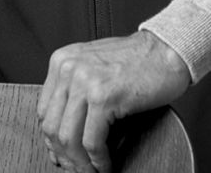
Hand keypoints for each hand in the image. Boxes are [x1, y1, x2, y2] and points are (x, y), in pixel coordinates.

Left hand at [36, 30, 189, 171]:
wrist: (166, 51)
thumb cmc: (136, 60)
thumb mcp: (93, 65)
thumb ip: (74, 87)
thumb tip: (63, 127)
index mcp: (62, 60)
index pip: (44, 111)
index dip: (52, 140)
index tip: (61, 155)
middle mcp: (69, 68)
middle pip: (52, 127)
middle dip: (64, 156)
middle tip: (76, 169)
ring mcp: (85, 81)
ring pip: (68, 138)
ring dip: (79, 163)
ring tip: (91, 171)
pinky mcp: (103, 97)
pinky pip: (92, 142)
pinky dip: (98, 160)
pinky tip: (105, 165)